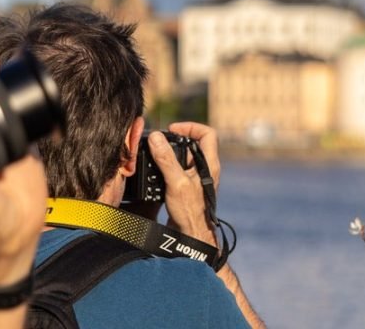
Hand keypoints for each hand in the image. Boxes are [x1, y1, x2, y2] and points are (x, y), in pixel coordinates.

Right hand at [148, 122, 220, 246]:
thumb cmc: (190, 212)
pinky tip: (156, 172)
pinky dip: (167, 167)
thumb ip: (166, 159)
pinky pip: (178, 170)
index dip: (191, 126)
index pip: (208, 134)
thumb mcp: (176, 182)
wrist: (191, 236)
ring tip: (155, 156)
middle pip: (193, 144)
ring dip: (169, 154)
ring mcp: (196, 179)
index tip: (173, 130)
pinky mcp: (187, 187)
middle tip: (160, 143)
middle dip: (175, 140)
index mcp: (209, 164)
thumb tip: (157, 137)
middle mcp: (205, 169)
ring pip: (184, 157)